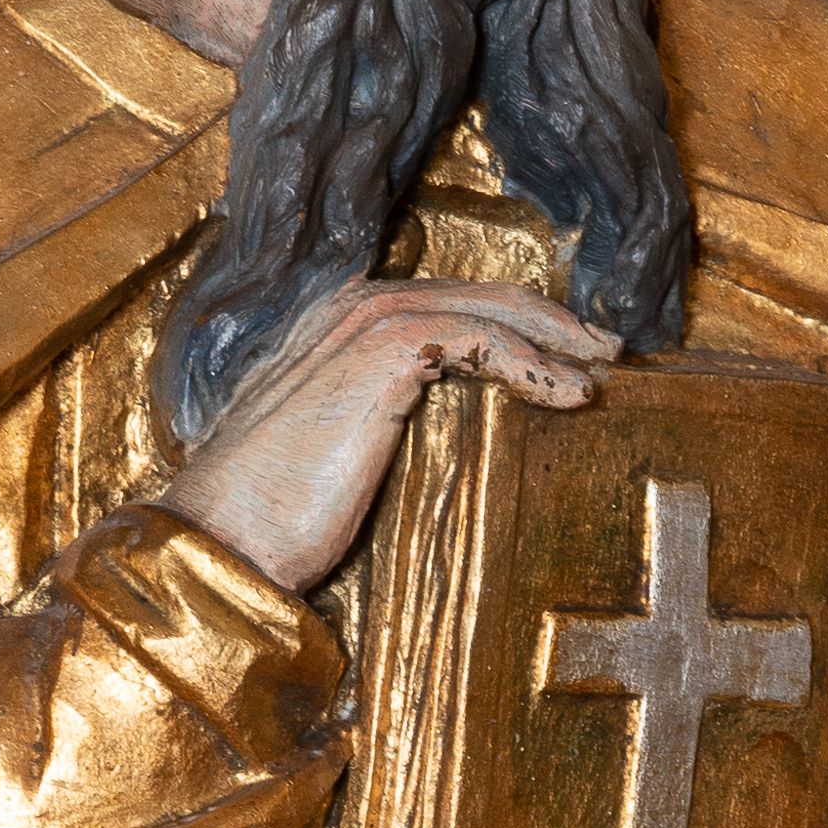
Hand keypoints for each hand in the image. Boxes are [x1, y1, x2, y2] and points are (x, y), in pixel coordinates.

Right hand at [163, 279, 616, 594]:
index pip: (442, 301)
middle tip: (603, 347)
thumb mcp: (330, 452)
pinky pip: (480, 339)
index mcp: (336, 325)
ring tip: (599, 367)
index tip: (564, 352)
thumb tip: (430, 431)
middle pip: (475, 292)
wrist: (224, 536)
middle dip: (548, 318)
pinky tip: (569, 393)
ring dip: (553, 335)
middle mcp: (349, 308)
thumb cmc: (268, 517)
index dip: (511, 319)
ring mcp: (363, 322)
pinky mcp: (382, 352)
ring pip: (487, 305)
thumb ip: (372, 419)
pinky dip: (534, 363)